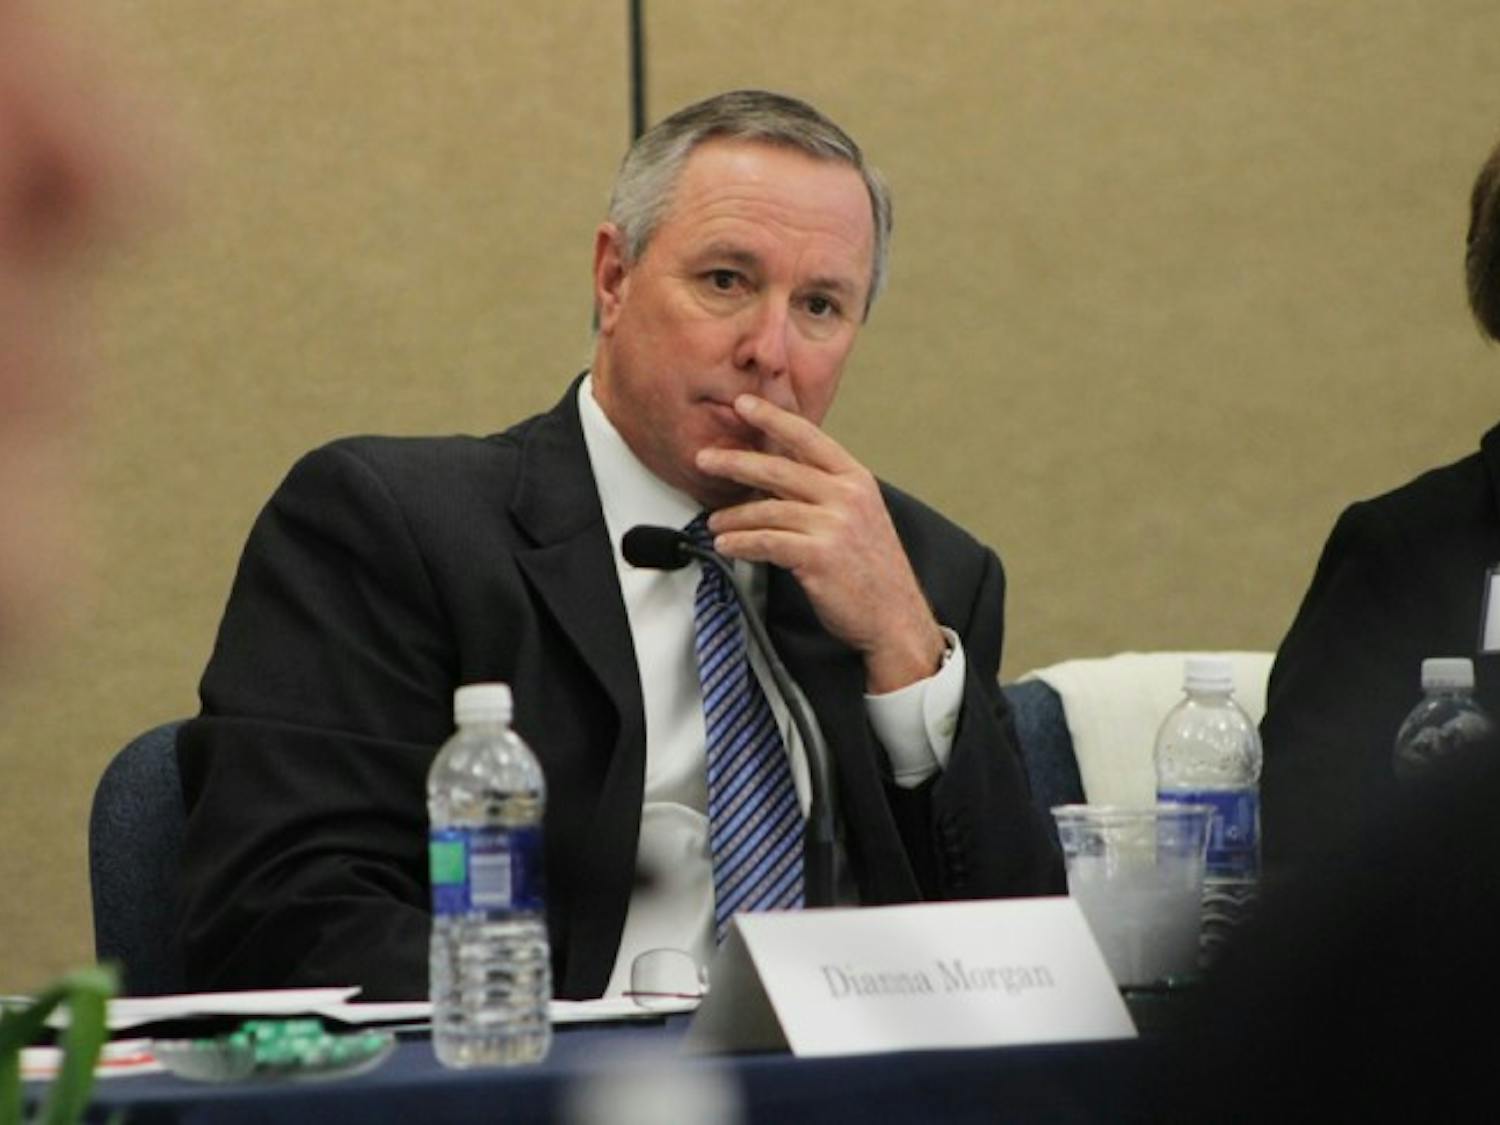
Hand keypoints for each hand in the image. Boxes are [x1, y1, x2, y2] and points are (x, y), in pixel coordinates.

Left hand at [695, 394, 945, 693]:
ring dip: (733, 516)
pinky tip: (726, 545)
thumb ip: (825, 492)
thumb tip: (777, 477)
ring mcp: (834, 525)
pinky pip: (767, 542)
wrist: (896, 618)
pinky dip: (741, 543)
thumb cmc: (873, 572)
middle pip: (779, 469)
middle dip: (736, 462)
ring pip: (768, 510)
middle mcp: (847, 496)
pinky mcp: (819, 556)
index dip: (773, 417)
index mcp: (856, 479)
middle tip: (704, 459)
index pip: (809, 438)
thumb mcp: (859, 518)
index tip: (744, 404)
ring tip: (713, 524)